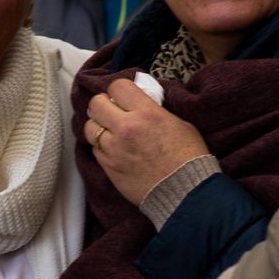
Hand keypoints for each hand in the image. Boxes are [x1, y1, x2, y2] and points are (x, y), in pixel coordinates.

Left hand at [84, 77, 208, 204]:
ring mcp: (114, 149)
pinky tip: (113, 149)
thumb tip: (141, 105)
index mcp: (146, 113)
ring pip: (89, 127)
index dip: (119, 89)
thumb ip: (155, 111)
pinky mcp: (109, 168)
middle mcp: (126, 128)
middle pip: (96, 104)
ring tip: (109, 131)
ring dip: (98, 126)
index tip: (123, 95)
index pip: (117, 86)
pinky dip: (101, 147)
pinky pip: (95, 150)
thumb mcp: (179, 123)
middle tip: (111, 110)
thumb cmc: (188, 157)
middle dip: (103, 104)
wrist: (185, 192)